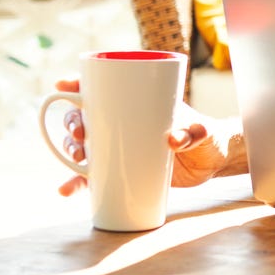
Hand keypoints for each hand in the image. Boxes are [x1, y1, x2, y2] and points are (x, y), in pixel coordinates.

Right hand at [55, 79, 229, 196]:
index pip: (101, 89)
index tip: (63, 84)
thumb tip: (172, 140)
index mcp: (135, 103)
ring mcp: (117, 148)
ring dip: (69, 151)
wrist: (210, 163)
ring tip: (75, 160)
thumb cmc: (205, 136)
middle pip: (83, 117)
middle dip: (72, 123)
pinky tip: (66, 190)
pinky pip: (91, 177)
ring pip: (82, 146)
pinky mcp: (119, 172)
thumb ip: (193, 133)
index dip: (77, 84)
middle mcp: (120, 124)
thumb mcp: (202, 131)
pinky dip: (76, 183)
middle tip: (78, 133)